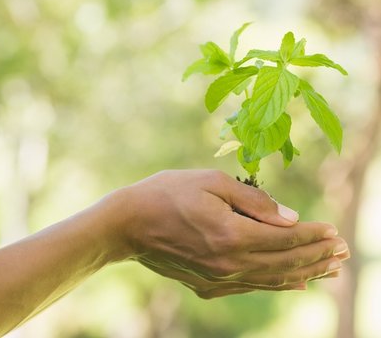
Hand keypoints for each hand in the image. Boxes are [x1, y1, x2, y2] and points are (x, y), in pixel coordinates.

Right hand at [108, 170, 348, 297]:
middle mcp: (229, 263)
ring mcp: (218, 278)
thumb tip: (290, 218)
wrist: (126, 225)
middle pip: (285, 263)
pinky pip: (251, 286)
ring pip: (272, 280)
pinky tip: (294, 282)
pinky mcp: (207, 285)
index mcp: (231, 235)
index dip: (313, 234)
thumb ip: (253, 200)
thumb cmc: (164, 194)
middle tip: (343, 253)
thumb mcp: (209, 182)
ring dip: (304, 273)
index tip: (335, 231)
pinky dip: (277, 284)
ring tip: (330, 270)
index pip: (285, 238)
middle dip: (317, 257)